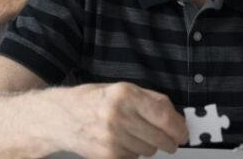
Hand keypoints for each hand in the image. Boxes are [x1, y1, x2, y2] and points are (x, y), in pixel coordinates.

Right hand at [58, 82, 187, 158]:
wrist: (59, 118)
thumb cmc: (91, 101)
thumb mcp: (120, 89)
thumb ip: (150, 99)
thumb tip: (176, 118)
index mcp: (124, 94)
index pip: (164, 116)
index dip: (179, 128)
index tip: (183, 133)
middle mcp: (118, 116)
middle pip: (161, 138)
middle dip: (168, 140)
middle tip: (168, 139)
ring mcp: (112, 139)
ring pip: (149, 151)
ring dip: (147, 146)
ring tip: (131, 134)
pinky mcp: (108, 156)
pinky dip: (132, 153)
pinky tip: (120, 142)